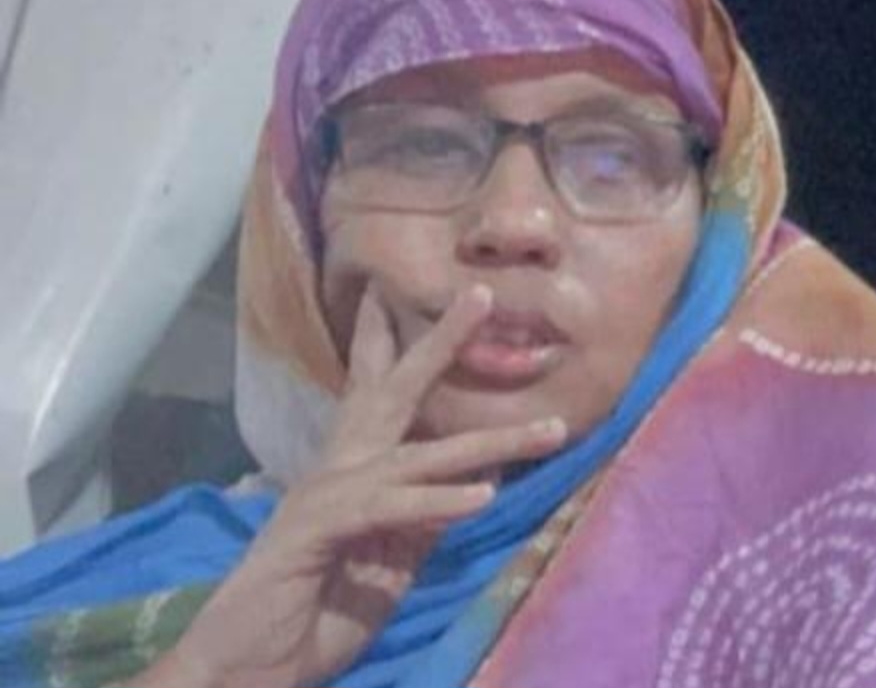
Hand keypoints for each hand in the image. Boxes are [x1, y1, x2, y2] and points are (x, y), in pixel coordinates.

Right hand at [133, 283, 567, 687]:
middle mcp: (339, 467)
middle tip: (479, 296)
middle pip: (395, 391)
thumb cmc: (317, 609)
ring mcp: (328, 493)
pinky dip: (436, 501)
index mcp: (351, 470)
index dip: (395, 343)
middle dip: (440, 342)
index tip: (416, 299)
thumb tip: (479, 482)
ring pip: (419, 455)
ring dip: (488, 443)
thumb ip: (426, 518)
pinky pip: (390, 508)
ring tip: (550, 430)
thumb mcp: (389, 560)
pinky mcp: (320, 528)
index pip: (377, 394)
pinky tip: (482, 495)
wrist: (253, 663)